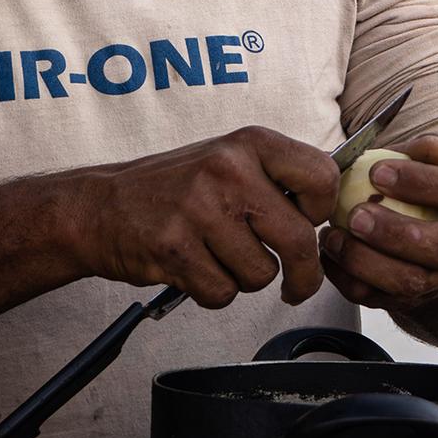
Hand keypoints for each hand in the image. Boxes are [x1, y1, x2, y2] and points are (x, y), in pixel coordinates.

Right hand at [67, 127, 338, 308]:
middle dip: (303, 274)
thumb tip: (337, 204)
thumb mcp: (229, 159)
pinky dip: (213, 293)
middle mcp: (228, 170)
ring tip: (217, 256)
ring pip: (261, 275)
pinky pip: (223, 294)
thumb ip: (278, 177)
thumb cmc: (174, 188)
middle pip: (299, 240)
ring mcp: (199, 210)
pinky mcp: (174, 250)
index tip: (310, 225)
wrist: (100, 207)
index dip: (323, 212)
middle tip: (296, 284)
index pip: (322, 177)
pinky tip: (195, 269)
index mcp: (249, 143)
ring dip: (245, 279)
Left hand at [319, 135, 437, 311]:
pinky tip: (329, 254)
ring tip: (334, 236)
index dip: (422, 183)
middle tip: (356, 215)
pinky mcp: (409, 300)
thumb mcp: (427, 159)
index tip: (376, 172)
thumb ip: (424, 150)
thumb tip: (432, 148)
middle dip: (397, 234)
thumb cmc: (421, 185)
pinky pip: (377, 299)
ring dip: (367, 262)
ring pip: (411, 283)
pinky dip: (347, 278)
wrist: (428, 232)